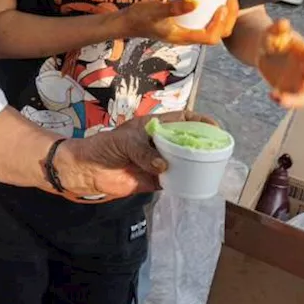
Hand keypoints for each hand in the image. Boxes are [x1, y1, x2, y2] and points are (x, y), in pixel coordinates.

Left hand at [57, 110, 218, 199]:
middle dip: (202, 145)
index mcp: (152, 127)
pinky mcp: (154, 181)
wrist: (86, 171)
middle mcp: (158, 143)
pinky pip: (174, 182)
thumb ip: (143, 152)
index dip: (198, 121)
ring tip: (212, 168)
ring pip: (183, 162)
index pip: (180, 119)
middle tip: (218, 151)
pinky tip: (196, 184)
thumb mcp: (123, 142)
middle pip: (186, 142)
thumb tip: (164, 167)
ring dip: (196, 165)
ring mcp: (157, 163)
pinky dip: (185, 183)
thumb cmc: (102, 147)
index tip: (214, 127)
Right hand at [116, 0, 239, 44]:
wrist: (127, 22)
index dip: (220, 23)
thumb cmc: (140, 17)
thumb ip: (174, 8)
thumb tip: (195, 2)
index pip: (211, 37)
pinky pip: (205, 21)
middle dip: (228, 18)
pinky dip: (213, 12)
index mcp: (183, 37)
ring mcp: (186, 31)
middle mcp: (188, 37)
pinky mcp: (184, 25)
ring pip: (213, 28)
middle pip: (217, 34)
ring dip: (224, 15)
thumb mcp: (156, 10)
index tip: (221, 6)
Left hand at [257, 20, 303, 107]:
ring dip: (297, 100)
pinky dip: (283, 100)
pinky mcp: (289, 91)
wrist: (264, 49)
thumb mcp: (273, 32)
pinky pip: (290, 100)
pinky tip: (272, 95)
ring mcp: (300, 82)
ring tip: (283, 99)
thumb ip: (278, 28)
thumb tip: (283, 22)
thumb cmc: (275, 38)